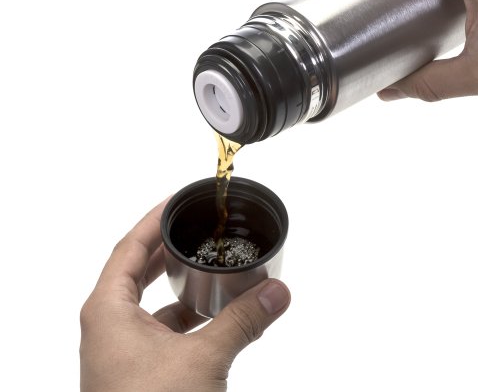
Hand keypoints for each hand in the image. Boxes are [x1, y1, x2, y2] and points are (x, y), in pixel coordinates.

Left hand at [80, 199, 290, 391]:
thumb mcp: (203, 359)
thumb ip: (243, 320)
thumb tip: (276, 291)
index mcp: (107, 312)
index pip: (128, 247)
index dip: (153, 219)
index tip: (178, 200)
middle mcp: (109, 328)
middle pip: (137, 270)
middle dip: (169, 248)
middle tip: (196, 227)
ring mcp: (123, 351)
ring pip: (152, 302)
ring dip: (180, 285)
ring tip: (210, 267)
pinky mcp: (140, 372)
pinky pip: (163, 330)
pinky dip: (187, 317)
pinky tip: (213, 316)